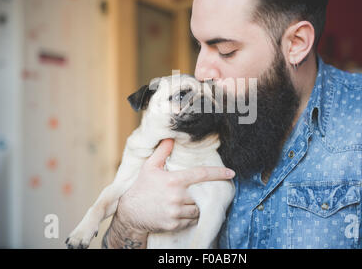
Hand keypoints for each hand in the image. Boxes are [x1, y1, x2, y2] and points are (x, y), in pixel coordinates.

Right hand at [114, 138, 234, 232]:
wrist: (130, 212)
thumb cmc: (141, 187)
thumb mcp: (149, 167)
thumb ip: (162, 152)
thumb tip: (170, 138)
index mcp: (174, 180)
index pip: (201, 174)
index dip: (218, 173)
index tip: (231, 172)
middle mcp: (177, 196)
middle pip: (200, 195)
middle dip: (197, 194)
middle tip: (187, 193)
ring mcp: (176, 212)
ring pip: (196, 209)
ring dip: (194, 206)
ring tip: (182, 203)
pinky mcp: (174, 224)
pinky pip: (190, 221)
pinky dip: (188, 217)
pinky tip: (178, 212)